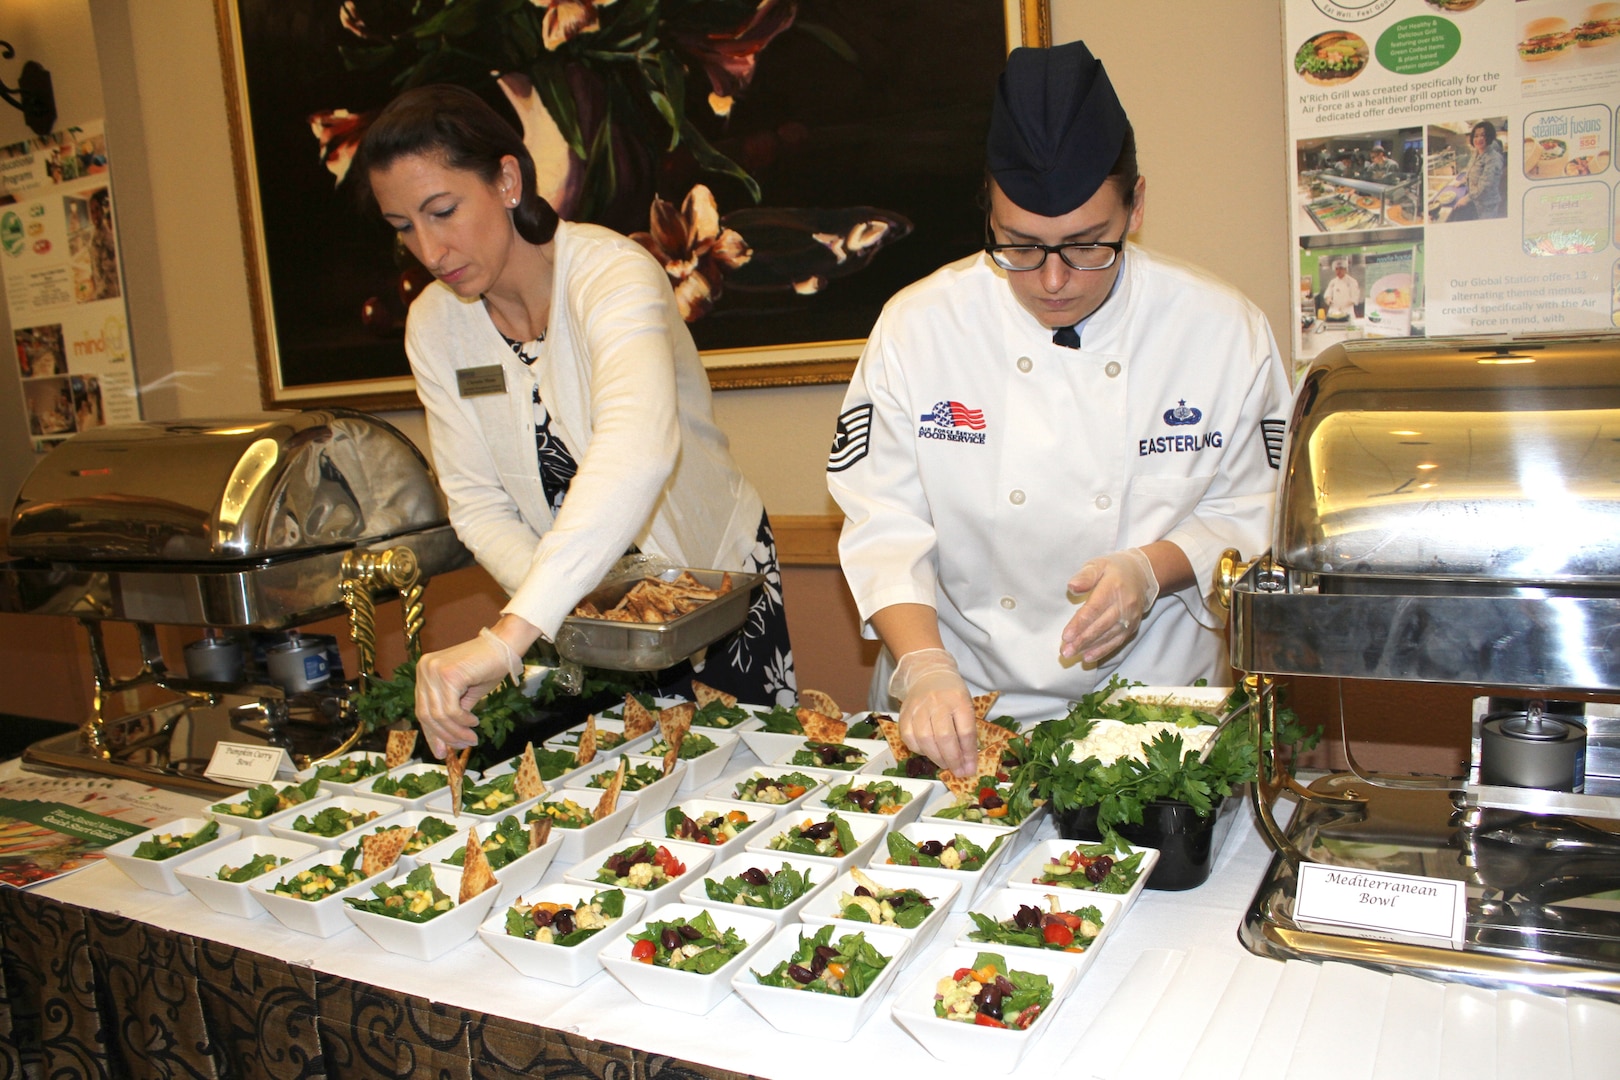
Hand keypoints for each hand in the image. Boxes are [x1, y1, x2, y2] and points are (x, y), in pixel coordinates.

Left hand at [413, 628, 520, 758]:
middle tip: (463, 745)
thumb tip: (445, 741)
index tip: (441, 752)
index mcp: (424, 671)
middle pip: (427, 714)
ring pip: (439, 715)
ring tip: (472, 737)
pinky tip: (474, 721)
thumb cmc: (487, 666)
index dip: (431, 733)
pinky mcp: (448, 675)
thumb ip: (451, 713)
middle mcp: (424, 669)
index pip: (422, 708)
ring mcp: (433, 671)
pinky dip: (462, 721)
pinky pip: (451, 710)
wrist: (504, 646)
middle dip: (445, 735)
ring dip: (456, 731)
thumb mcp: (463, 693)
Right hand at [889, 648, 975, 775]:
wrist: (928, 674)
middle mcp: (938, 702)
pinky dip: (919, 750)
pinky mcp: (904, 713)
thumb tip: (968, 764)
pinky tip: (927, 751)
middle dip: (952, 760)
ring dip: (936, 757)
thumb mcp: (966, 706)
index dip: (968, 754)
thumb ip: (967, 732)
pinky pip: (909, 738)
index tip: (970, 769)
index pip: (966, 731)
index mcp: (959, 700)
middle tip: (957, 771)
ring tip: (944, 763)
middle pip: (945, 737)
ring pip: (925, 740)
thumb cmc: (951, 694)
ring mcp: (919, 707)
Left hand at [1060, 547, 1159, 663]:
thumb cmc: (1114, 569)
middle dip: (1082, 640)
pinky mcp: (1132, 626)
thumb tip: (1072, 587)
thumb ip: (1085, 576)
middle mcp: (1124, 604)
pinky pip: (1117, 641)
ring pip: (1108, 635)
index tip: (1066, 636)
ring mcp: (1129, 617)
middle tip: (1065, 651)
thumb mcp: (1098, 565)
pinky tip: (1088, 657)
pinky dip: (1102, 650)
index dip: (1080, 623)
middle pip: (1100, 625)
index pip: (1094, 608)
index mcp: (1113, 587)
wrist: (1142, 575)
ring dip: (1089, 647)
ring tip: (1072, 655)